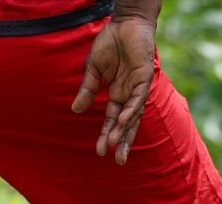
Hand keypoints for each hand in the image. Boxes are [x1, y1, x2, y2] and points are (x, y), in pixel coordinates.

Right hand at [71, 15, 156, 165]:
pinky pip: (139, 98)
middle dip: (123, 143)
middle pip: (126, 124)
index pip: (112, 120)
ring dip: (125, 130)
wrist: (125, 23)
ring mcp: (138, 88)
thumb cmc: (110, 43)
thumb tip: (76, 110)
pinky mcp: (145, 77)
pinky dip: (132, 109)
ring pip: (133, 115)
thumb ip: (87, 89)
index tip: (100, 151)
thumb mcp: (93, 69)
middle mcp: (129, 95)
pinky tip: (124, 120)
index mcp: (117, 94)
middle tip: (119, 162)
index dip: (107, 135)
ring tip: (116, 145)